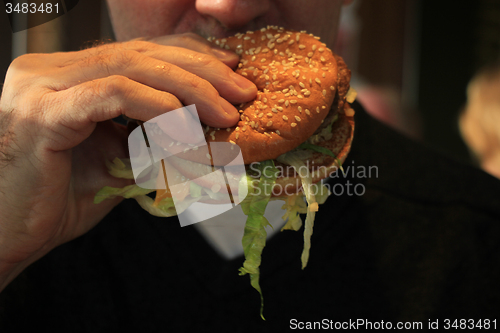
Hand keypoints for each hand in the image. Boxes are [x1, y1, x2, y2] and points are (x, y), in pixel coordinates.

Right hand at [0, 33, 256, 289]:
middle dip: (200, 70)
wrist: (12, 236)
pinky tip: (185, 124)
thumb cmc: (62, 200)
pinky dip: (156, 107)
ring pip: (131, 66)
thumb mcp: (118, 159)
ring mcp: (42, 85)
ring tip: (226, 112)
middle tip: (242, 92)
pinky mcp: (42, 111)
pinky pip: (113, 94)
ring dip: (188, 89)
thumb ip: (152, 136)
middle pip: (140, 52)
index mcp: (69, 75)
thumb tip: (206, 128)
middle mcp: (52, 70)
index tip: (231, 71)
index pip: (139, 51)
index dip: (189, 56)